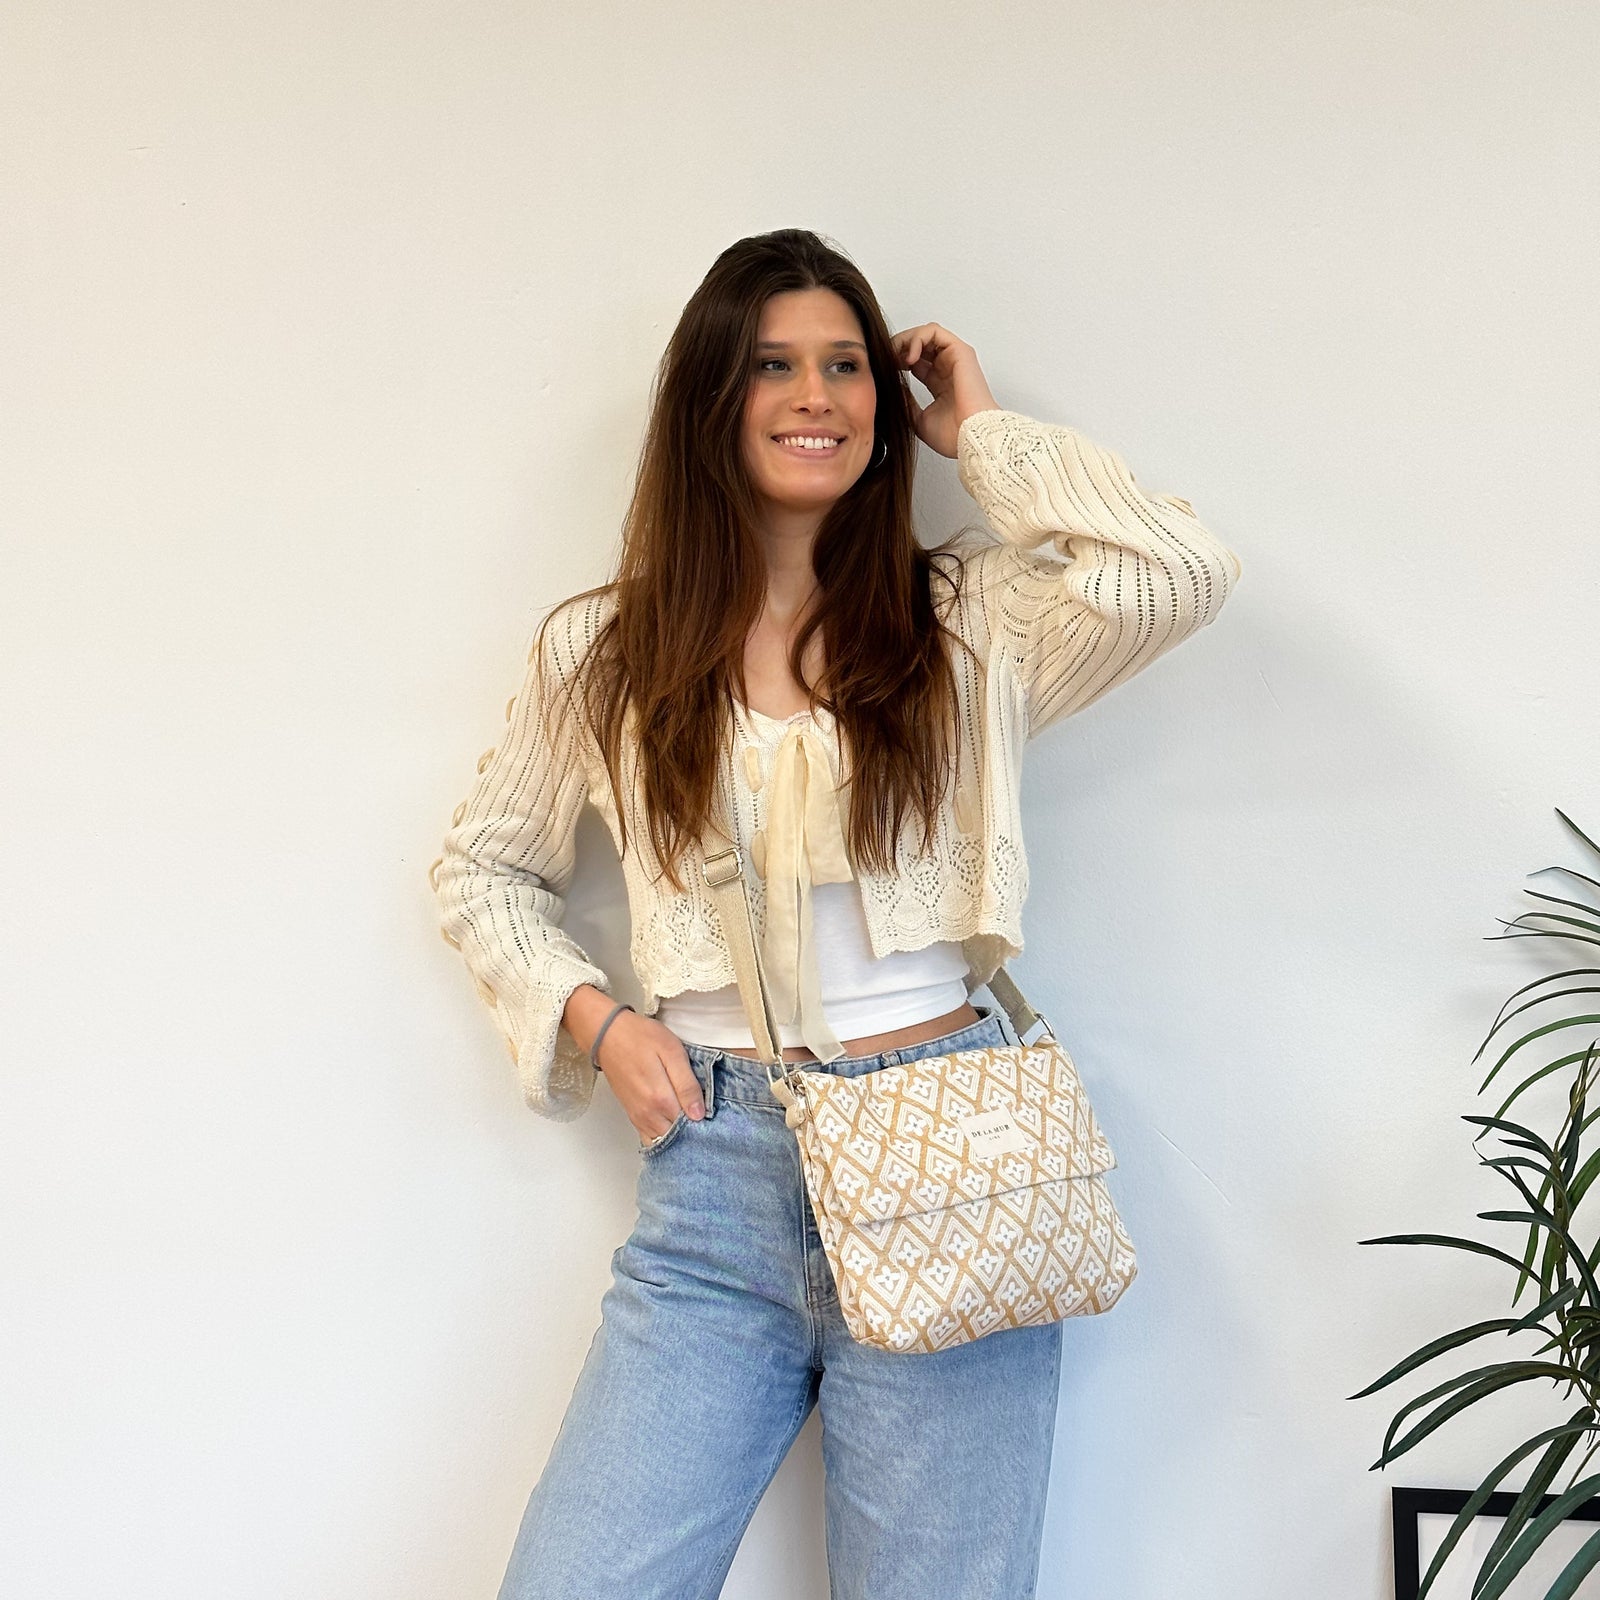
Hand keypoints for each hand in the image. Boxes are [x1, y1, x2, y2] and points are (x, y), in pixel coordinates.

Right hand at [592, 1008, 705, 1143]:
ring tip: (690, 1119)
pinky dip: (663, 1135)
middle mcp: (648, 1114)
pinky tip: (672, 1123)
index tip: (713, 1115)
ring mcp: (638, 1117)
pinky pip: (650, 1137)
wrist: (607, 1035)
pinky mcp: (632, 1115)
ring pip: (664, 1140)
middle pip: (677, 1137)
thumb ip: (686, 1084)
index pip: (690, 1126)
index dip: (705, 1122)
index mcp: (661, 1099)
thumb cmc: (641, 1038)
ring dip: (678, 1136)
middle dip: (693, 1131)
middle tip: (705, 1117)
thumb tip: (698, 1114)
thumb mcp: (672, 1052)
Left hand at [890, 323, 999, 459]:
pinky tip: (908, 356)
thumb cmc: (952, 435)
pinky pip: (934, 331)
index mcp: (939, 384)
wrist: (969, 439)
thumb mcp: (917, 419)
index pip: (915, 362)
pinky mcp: (960, 351)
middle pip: (919, 345)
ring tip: (894, 355)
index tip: (884, 371)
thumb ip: (905, 401)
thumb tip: (893, 385)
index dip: (896, 362)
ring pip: (925, 334)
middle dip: (898, 347)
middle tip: (885, 359)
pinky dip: (917, 338)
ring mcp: (954, 358)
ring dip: (905, 340)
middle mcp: (947, 368)